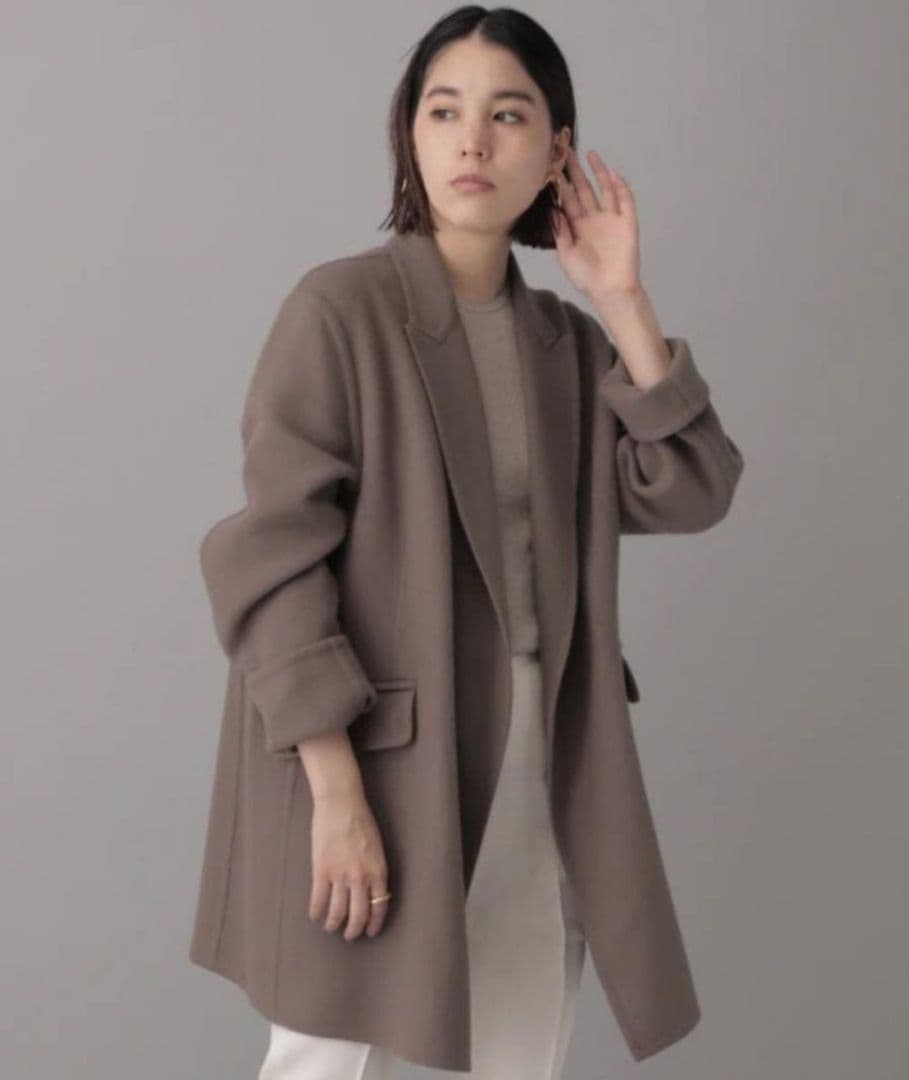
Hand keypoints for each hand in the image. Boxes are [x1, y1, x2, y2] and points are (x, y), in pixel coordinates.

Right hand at [308, 788, 390, 939]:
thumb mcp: (377, 847)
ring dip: (334, 924)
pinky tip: (315, 915)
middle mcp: (361, 877)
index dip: (374, 923)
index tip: (370, 932)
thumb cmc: (361, 820)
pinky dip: (316, 912)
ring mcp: (340, 875)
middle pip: (358, 915)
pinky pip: (318, 900)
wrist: (341, 803)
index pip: (379, 906)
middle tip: (350, 936)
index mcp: (378, 870)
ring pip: (337, 912)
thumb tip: (370, 890)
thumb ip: (374, 869)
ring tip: (331, 927)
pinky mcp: (321, 870)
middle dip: (354, 930)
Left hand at [550, 147, 641, 302]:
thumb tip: (552, 208)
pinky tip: (612, 174)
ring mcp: (611, 219)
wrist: (610, 290)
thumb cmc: (586, 277)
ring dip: (598, 172)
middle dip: (575, 170)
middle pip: (583, 189)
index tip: (551, 164)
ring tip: (590, 154)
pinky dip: (620, 187)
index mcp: (577, 226)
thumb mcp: (566, 254)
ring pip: (604, 190)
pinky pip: (625, 201)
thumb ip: (560, 231)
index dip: (560, 182)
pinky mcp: (627, 222)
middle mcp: (593, 218)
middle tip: (566, 150)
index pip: (567, 198)